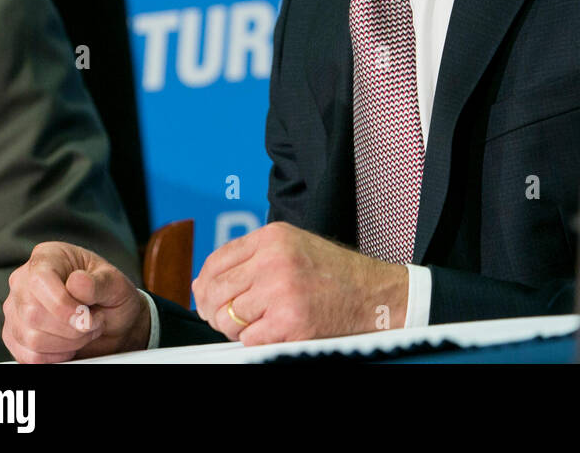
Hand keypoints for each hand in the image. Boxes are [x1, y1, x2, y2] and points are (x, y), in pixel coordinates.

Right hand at [2, 242, 149, 362]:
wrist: (114, 322)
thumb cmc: (112, 296)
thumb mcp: (116, 283)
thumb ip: (100, 282)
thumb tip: (77, 283)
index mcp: (48, 256)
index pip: (40, 281)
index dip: (63, 304)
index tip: (86, 315)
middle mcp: (24, 281)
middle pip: (33, 314)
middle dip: (71, 327)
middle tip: (93, 322)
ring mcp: (15, 309)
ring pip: (31, 338)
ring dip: (67, 343)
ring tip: (84, 331)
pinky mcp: (14, 336)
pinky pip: (28, 356)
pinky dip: (55, 357)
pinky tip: (70, 345)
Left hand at [192, 221, 407, 344]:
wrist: (375, 294)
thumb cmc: (336, 274)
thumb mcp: (294, 248)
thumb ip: (252, 259)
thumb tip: (203, 285)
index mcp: (273, 237)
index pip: (216, 261)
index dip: (207, 286)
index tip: (211, 298)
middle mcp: (273, 259)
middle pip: (214, 291)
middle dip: (217, 311)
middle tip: (233, 318)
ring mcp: (281, 290)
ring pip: (227, 318)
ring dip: (238, 329)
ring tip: (262, 323)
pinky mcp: (289, 321)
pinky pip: (248, 340)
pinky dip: (258, 342)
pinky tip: (277, 331)